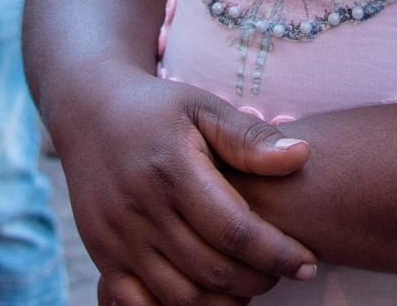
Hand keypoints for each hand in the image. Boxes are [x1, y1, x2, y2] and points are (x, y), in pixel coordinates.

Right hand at [52, 75, 316, 304]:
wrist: (89, 112)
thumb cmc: (158, 110)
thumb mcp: (203, 108)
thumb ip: (249, 137)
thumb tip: (301, 156)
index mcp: (172, 170)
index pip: (235, 231)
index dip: (278, 255)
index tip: (307, 264)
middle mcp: (141, 208)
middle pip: (212, 271)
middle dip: (258, 281)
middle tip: (281, 273)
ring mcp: (116, 237)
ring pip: (180, 297)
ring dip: (224, 303)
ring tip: (249, 285)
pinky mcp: (101, 255)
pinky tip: (205, 296)